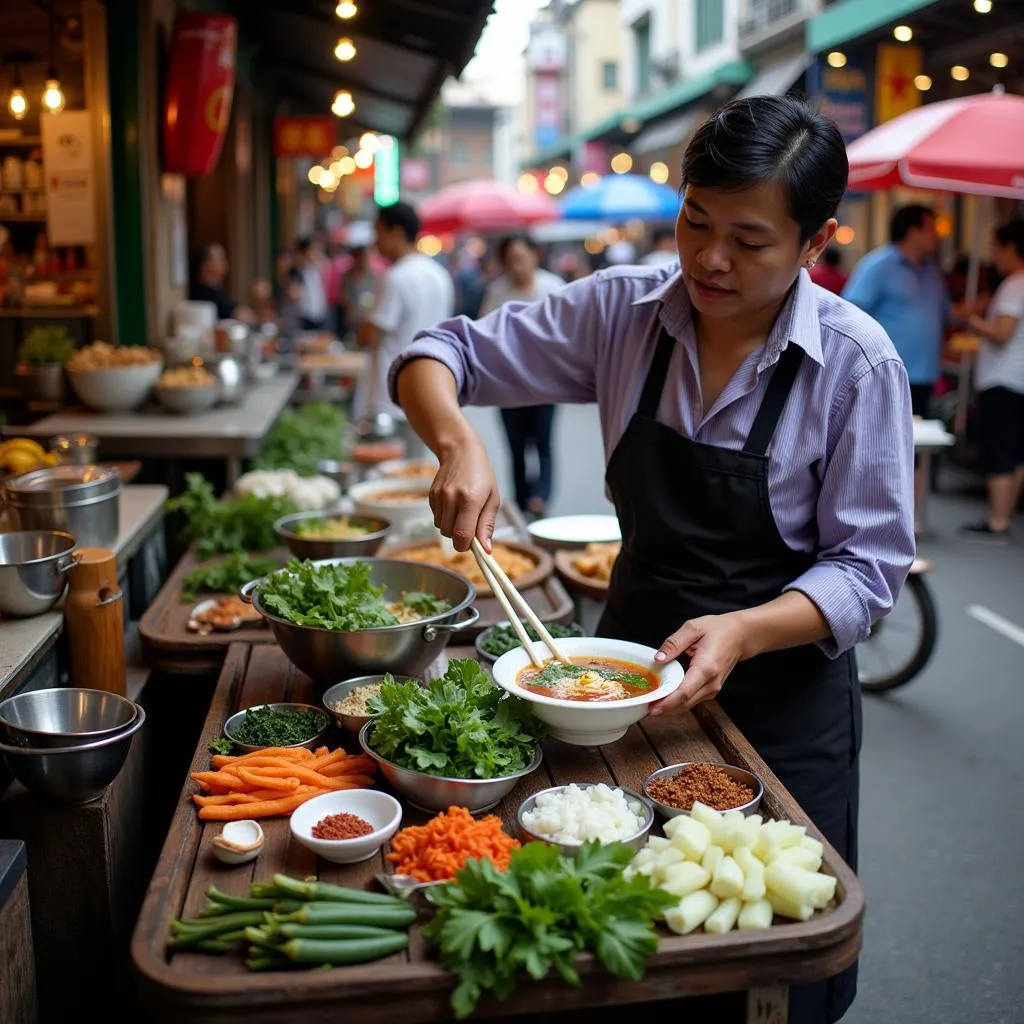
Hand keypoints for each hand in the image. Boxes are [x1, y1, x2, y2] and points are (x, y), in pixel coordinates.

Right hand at [429, 435, 500, 551]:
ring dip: (452, 527)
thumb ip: (487, 525)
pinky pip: (436, 519)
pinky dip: (445, 518)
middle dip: (460, 537)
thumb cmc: (482, 475)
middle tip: (471, 524)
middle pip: (450, 535)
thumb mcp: (493, 499)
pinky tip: (453, 505)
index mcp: (470, 499)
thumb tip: (486, 549)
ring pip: (441, 528)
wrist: (461, 452)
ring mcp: (439, 496)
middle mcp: (451, 498)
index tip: (473, 544)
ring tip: (462, 512)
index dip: (466, 546)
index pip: (462, 535)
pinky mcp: (431, 496)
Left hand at [649, 613, 749, 715]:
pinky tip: (664, 700)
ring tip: (650, 706)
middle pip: (684, 703)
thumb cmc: (718, 629)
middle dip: (664, 709)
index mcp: (706, 668)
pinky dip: (677, 703)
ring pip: (688, 705)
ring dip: (669, 708)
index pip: (684, 693)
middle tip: (643, 709)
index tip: (651, 708)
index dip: (666, 703)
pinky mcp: (711, 690)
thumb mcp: (693, 628)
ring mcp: (713, 689)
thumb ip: (674, 643)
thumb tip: (659, 659)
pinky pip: (692, 701)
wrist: (741, 635)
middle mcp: (711, 683)